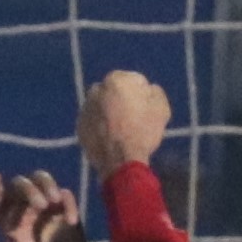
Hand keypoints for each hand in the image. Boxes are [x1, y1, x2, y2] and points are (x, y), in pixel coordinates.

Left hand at [0, 167, 78, 241]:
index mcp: (7, 216)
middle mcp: (23, 205)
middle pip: (20, 183)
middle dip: (28, 190)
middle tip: (41, 206)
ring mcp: (43, 201)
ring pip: (41, 178)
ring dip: (47, 185)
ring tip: (54, 201)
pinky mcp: (63, 205)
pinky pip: (65, 195)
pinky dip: (68, 204)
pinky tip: (71, 222)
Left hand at [79, 68, 171, 182]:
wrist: (120, 161)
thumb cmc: (142, 131)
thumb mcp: (161, 108)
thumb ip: (155, 92)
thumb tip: (149, 89)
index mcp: (116, 79)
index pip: (135, 81)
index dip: (143, 95)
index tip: (146, 110)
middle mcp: (96, 89)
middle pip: (116, 92)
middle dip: (123, 101)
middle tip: (134, 119)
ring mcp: (85, 108)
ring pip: (103, 106)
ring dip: (110, 112)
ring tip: (122, 130)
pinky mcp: (80, 126)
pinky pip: (94, 121)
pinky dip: (101, 126)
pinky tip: (111, 138)